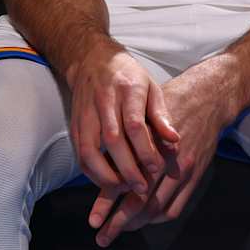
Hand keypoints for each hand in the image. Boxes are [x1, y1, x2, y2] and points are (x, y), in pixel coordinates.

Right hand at [67, 41, 177, 215]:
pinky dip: (91, 172)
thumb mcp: (152, 87)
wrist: (92, 60)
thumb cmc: (128, 77)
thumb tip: (174, 141)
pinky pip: (80, 153)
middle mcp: (104, 101)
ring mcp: (85, 113)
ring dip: (105, 174)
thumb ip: (162, 116)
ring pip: (89, 149)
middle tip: (142, 188)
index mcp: (127, 89)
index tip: (157, 169)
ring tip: (122, 189)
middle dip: (127, 168)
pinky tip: (106, 181)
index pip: (134, 124)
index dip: (145, 150)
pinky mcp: (74, 124)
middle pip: (112, 140)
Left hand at [88, 57, 237, 246]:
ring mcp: (182, 171)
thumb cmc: (169, 103)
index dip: (107, 204)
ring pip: (157, 208)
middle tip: (103, 237)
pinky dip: (159, 217)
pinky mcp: (195, 176)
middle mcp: (165, 162)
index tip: (94, 220)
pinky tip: (147, 219)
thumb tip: (101, 168)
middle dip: (119, 222)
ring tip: (121, 230)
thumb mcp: (142, 116)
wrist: (207, 98)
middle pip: (139, 202)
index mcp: (147, 147)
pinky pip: (176, 207)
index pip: (123, 183)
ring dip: (138, 223)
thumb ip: (124, 143)